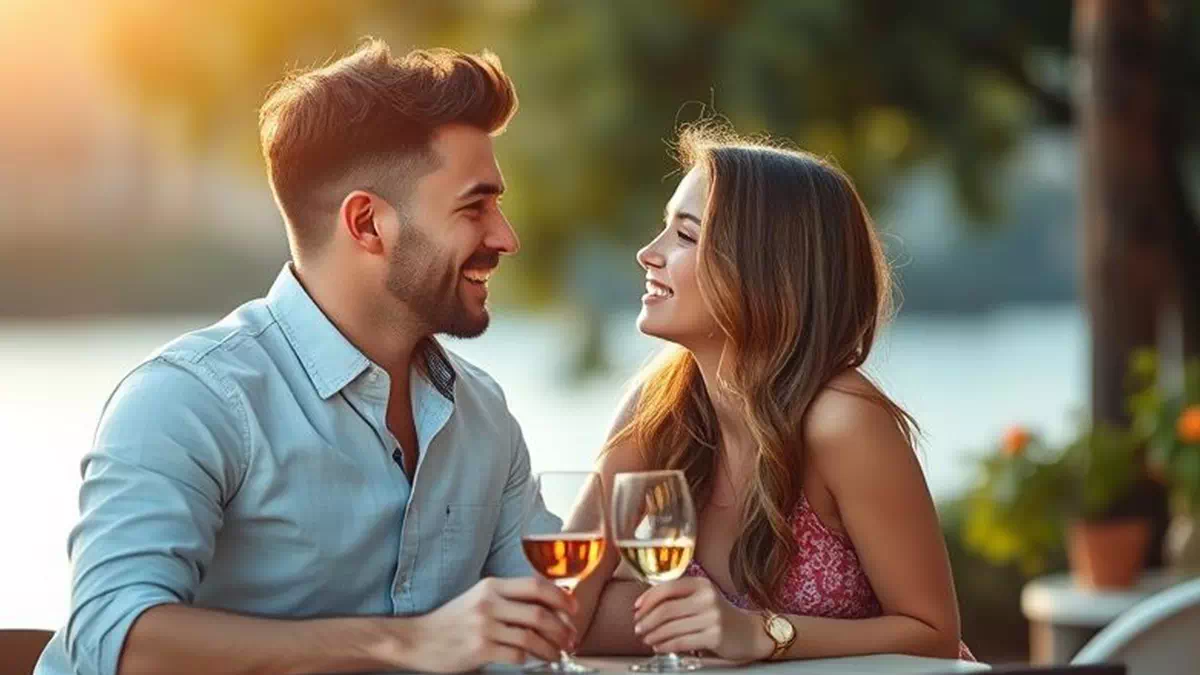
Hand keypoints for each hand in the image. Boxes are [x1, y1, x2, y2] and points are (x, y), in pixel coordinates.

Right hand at [399, 577, 578, 671]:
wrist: (417, 639)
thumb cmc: (452, 620)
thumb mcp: (479, 598)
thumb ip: (508, 599)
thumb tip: (548, 606)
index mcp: (491, 586)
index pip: (535, 585)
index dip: (561, 597)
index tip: (574, 609)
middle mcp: (489, 603)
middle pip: (539, 612)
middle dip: (562, 627)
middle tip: (570, 638)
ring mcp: (484, 626)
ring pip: (532, 636)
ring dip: (551, 647)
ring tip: (558, 653)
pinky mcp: (479, 650)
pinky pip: (517, 655)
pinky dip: (533, 659)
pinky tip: (536, 661)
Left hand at [633, 577, 773, 662]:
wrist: (749, 633)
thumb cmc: (719, 615)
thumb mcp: (702, 598)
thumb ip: (679, 598)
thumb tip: (645, 606)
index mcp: (701, 584)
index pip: (667, 588)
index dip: (648, 599)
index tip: (636, 609)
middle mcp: (707, 598)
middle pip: (666, 609)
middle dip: (647, 620)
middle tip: (637, 627)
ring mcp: (712, 617)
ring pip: (672, 627)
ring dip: (654, 634)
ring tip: (646, 638)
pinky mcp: (714, 636)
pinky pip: (682, 642)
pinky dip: (665, 645)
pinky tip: (658, 646)